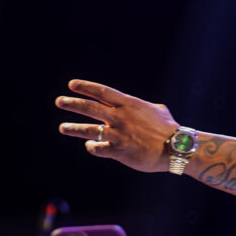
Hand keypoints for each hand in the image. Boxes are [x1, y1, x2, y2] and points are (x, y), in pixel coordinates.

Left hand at [56, 79, 179, 172]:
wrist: (175, 148)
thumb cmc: (168, 128)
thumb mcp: (157, 110)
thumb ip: (141, 107)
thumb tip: (136, 107)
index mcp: (129, 104)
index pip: (102, 92)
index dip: (86, 87)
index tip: (72, 85)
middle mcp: (121, 117)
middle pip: (90, 108)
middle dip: (72, 104)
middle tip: (60, 101)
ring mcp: (119, 134)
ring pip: (89, 130)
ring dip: (74, 128)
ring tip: (63, 127)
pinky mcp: (119, 151)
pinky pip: (98, 148)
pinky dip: (92, 146)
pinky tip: (91, 145)